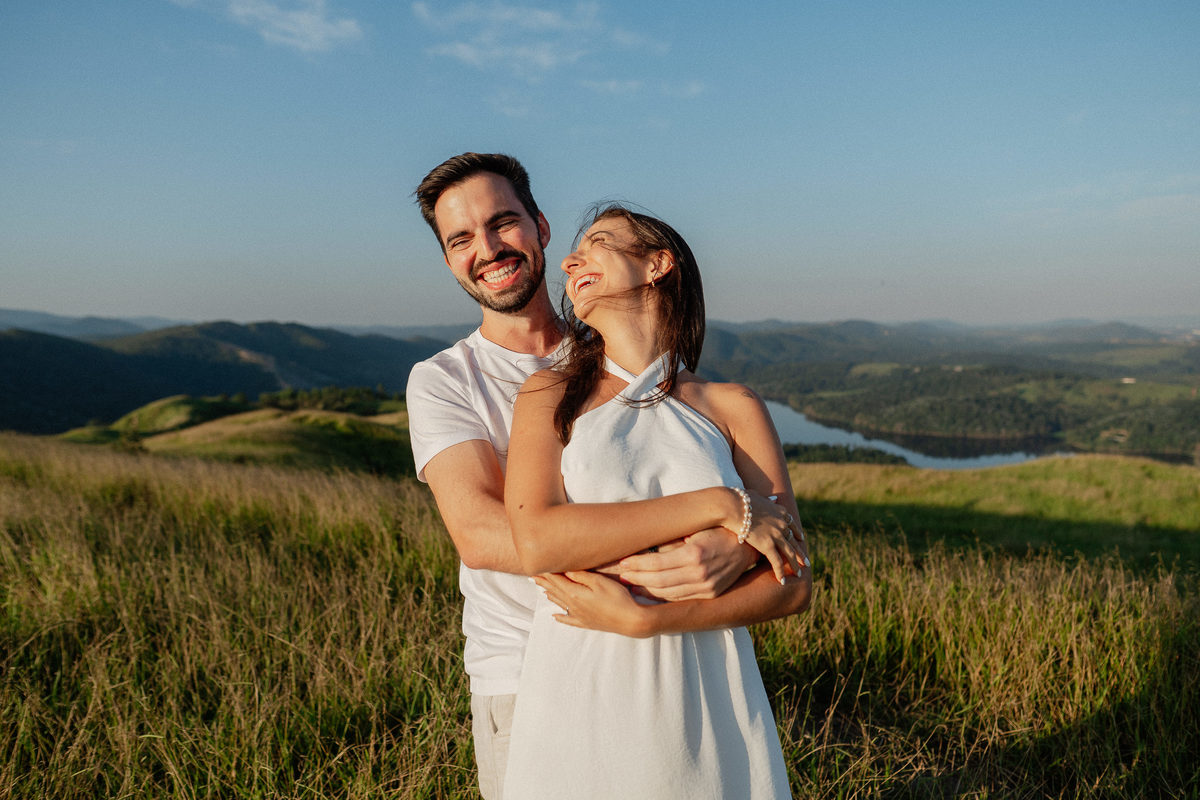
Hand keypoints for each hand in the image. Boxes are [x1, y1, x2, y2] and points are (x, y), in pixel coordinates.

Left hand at [532, 571, 651, 636]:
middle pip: (556, 591)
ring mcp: (579, 615)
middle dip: (545, 583)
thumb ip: (581, 576)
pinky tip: (555, 616)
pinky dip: (561, 618)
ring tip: (542, 590)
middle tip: (534, 577)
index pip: (557, 580)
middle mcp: (573, 605)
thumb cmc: (617, 598)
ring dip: (550, 596)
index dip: (547, 572)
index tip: (537, 566)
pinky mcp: (587, 623)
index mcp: (575, 593)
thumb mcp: (600, 582)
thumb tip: (565, 570)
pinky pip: (569, 620)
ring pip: (561, 604)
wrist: (630, 620)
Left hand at [610, 528, 756, 600]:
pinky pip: (680, 598)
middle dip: (636, 578)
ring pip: (667, 593)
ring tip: (630, 584)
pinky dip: (662, 596)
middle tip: (620, 575)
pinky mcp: (710, 594)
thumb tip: (644, 547)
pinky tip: (650, 591)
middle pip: (659, 581)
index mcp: (694, 554)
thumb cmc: (717, 530)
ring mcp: (707, 587)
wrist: (747, 544)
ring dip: (645, 590)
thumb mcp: (694, 530)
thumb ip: (671, 541)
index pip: (657, 562)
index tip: (622, 562)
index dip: (636, 564)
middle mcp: (700, 573)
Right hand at [731, 490, 805, 582]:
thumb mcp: (758, 496)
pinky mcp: (768, 545)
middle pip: (794, 542)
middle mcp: (782, 524)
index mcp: (781, 512)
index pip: (792, 525)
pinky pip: (777, 562)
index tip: (801, 540)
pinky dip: (781, 572)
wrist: (733, 506)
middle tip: (806, 563)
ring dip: (795, 565)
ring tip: (798, 574)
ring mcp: (776, 535)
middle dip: (801, 553)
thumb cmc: (740, 499)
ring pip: (789, 553)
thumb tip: (774, 497)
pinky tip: (783, 580)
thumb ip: (768, 499)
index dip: (797, 534)